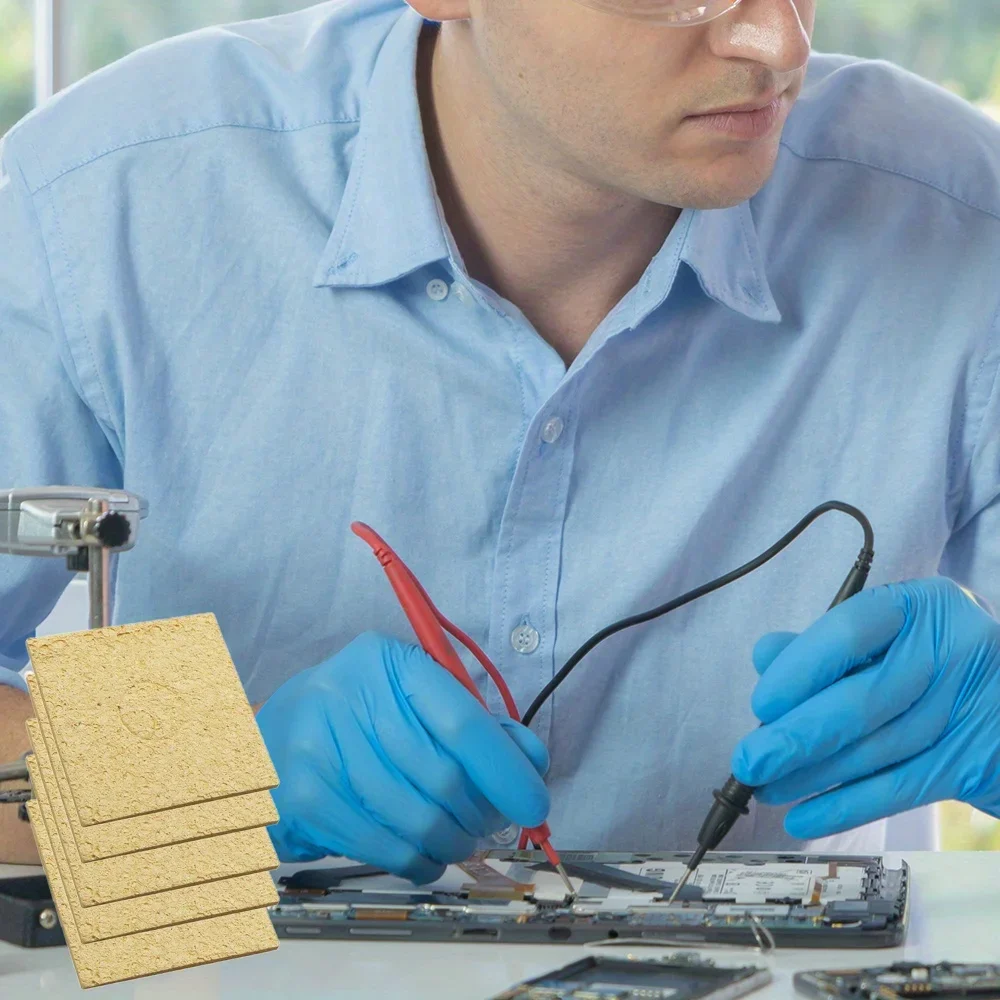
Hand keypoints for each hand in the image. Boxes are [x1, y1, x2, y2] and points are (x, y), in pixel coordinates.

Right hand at [257, 631, 549, 882]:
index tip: (533, 803)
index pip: (461, 720)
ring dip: (452, 842)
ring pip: (415, 817)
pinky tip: (427, 856)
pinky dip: (418, 861)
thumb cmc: (364, 714)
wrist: (278, 734)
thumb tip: (531, 764)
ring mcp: (321, 747)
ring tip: (459, 840)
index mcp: (390, 662)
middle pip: (441, 776)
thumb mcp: (416, 698)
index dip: (505, 769)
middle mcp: (350, 695)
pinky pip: (383, 846)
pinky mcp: (305, 796)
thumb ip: (476, 723)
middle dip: (480, 812)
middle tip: (491, 824)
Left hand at [732, 578, 999, 838]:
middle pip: (863, 699)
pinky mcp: (978, 759)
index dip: (798, 671)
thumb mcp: (888, 638)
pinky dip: (846, 805)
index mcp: (923, 605)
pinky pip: (901, 788)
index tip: (760, 706)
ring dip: (813, 776)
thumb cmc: (932, 661)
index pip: (848, 632)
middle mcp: (954, 648)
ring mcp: (972, 705)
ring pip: (877, 749)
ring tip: (765, 789)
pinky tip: (804, 817)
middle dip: (796, 736)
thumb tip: (764, 656)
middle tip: (748, 762)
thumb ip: (827, 647)